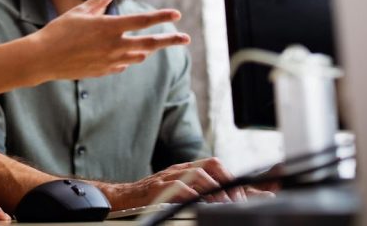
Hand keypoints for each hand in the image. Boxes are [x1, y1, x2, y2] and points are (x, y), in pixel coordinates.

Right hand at [28, 0, 187, 81]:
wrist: (43, 59)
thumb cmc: (58, 30)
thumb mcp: (79, 12)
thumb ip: (99, 2)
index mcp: (110, 27)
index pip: (143, 20)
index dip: (161, 16)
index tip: (176, 14)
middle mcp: (114, 45)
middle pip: (150, 43)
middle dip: (170, 40)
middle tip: (186, 39)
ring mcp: (110, 61)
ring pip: (138, 55)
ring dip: (147, 49)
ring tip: (153, 45)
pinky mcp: (103, 72)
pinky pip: (122, 65)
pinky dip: (127, 59)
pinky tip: (126, 56)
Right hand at [101, 158, 247, 209]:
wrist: (125, 198)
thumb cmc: (153, 196)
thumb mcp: (178, 190)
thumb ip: (197, 190)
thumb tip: (222, 198)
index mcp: (187, 169)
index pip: (214, 164)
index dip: (230, 177)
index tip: (240, 194)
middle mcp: (180, 169)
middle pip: (210, 165)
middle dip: (227, 181)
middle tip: (236, 199)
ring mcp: (169, 176)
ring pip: (198, 174)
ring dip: (214, 189)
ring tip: (223, 203)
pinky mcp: (159, 187)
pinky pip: (179, 187)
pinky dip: (193, 195)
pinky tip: (201, 203)